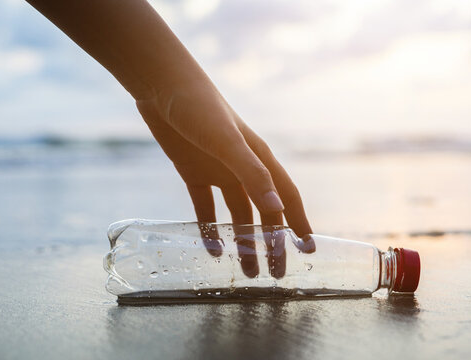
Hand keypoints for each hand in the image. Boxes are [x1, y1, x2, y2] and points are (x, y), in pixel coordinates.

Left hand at [135, 77, 314, 277]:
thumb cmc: (201, 108)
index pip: (287, 197)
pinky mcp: (194, 172)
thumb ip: (253, 175)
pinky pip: (205, 207)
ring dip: (242, 241)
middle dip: (271, 242)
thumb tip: (279, 211)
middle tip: (275, 274)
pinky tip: (211, 249)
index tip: (308, 249)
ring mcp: (218, 171)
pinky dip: (209, 228)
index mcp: (260, 160)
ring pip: (236, 215)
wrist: (163, 86)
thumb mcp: (228, 142)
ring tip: (245, 271)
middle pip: (263, 212)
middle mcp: (243, 168)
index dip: (299, 223)